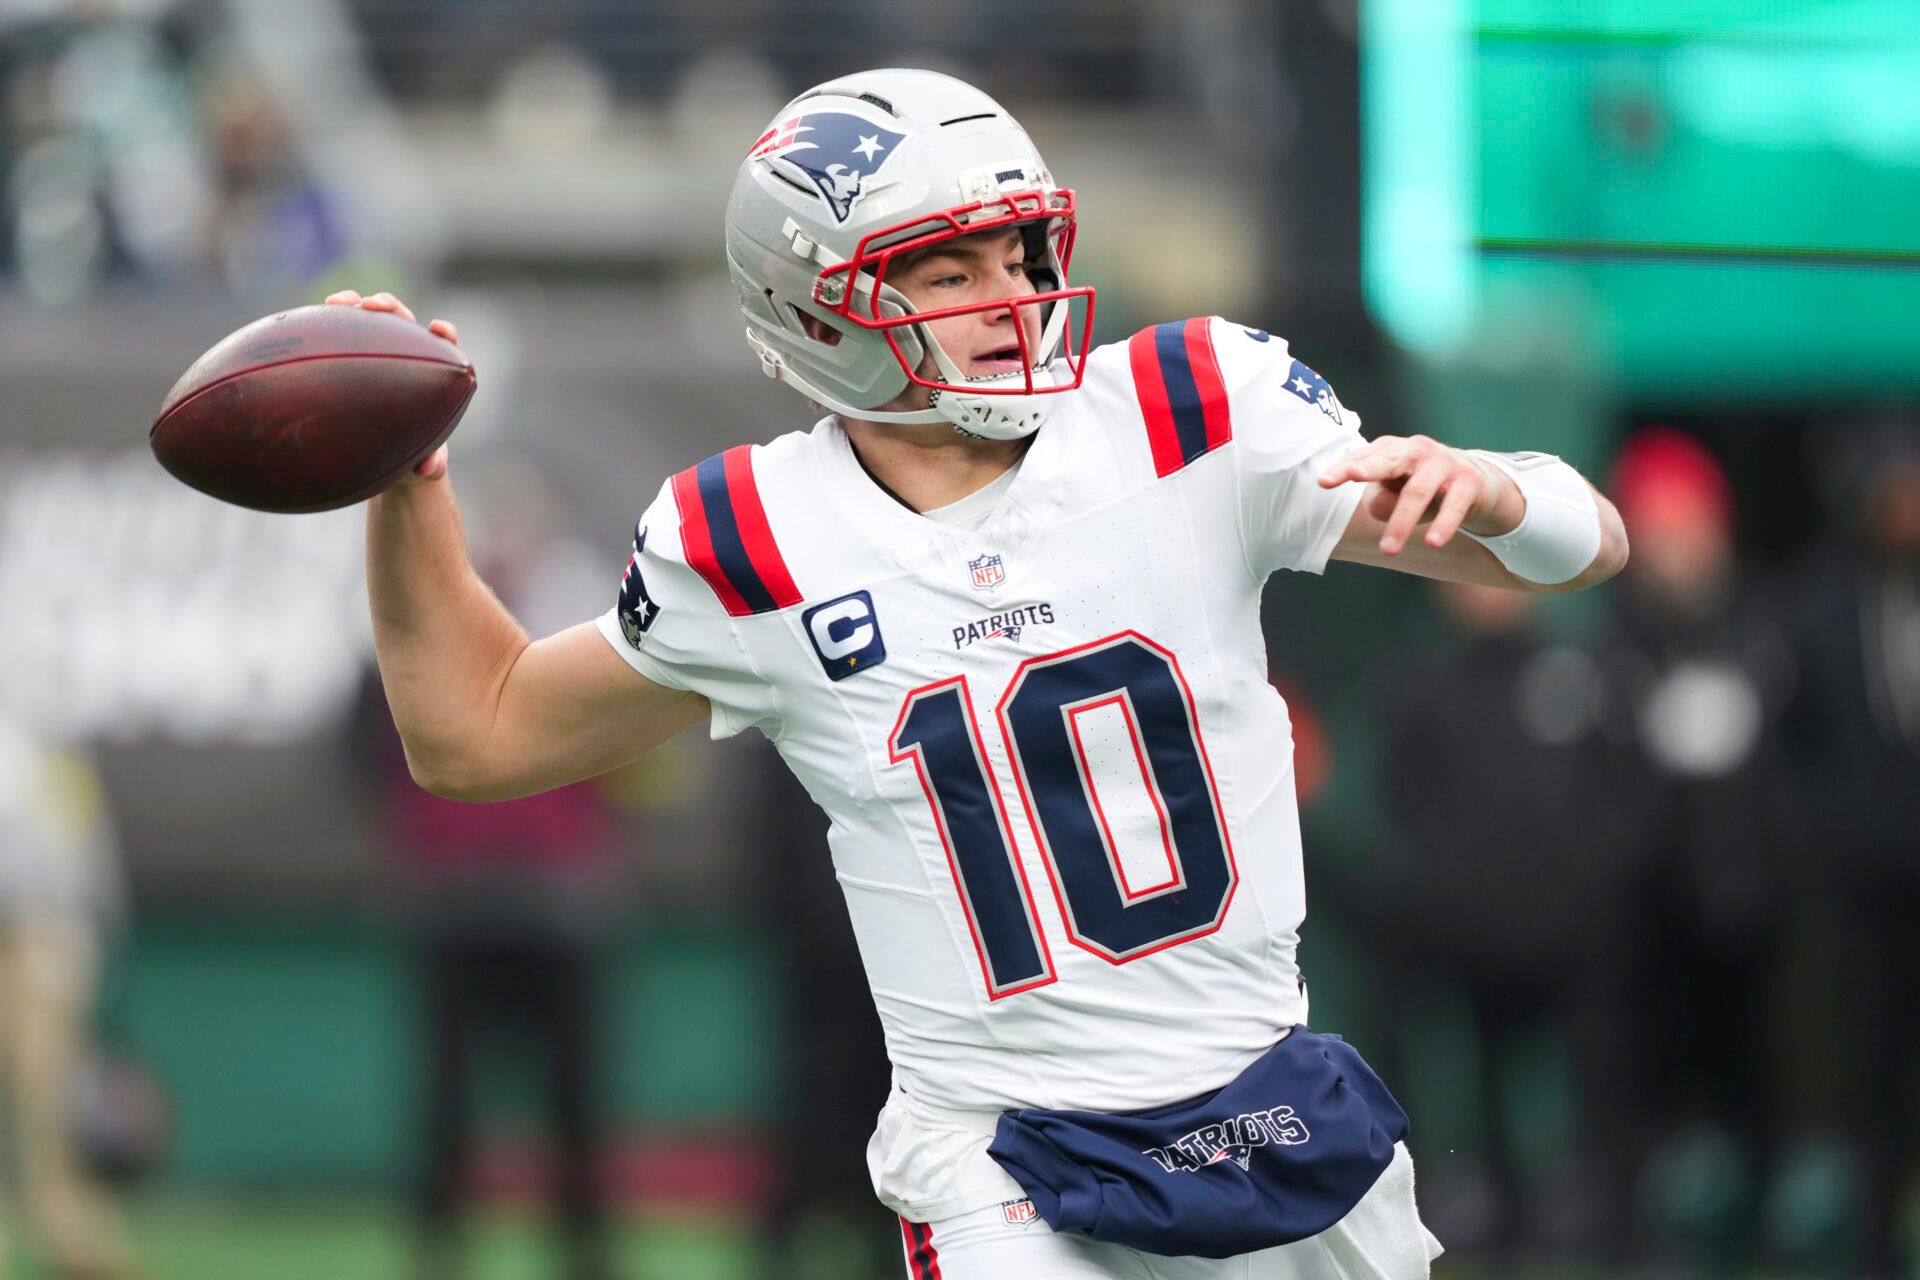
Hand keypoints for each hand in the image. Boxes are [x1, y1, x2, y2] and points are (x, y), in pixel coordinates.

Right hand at [325, 289, 459, 484]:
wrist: (387, 462)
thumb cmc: (412, 459)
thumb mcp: (422, 465)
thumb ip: (431, 465)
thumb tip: (428, 468)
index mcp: (434, 377)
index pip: (445, 347)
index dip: (444, 335)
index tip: (438, 329)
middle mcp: (408, 358)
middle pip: (404, 322)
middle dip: (390, 308)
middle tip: (373, 306)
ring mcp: (378, 353)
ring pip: (370, 321)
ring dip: (355, 305)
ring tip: (337, 303)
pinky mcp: (352, 356)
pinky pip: (341, 335)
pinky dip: (329, 324)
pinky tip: (310, 321)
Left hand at [1317, 435, 1502, 554]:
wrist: (1473, 482)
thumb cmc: (1417, 487)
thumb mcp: (1393, 494)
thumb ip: (1380, 500)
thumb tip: (1378, 507)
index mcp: (1390, 449)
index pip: (1362, 457)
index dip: (1343, 469)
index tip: (1323, 482)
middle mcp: (1415, 450)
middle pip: (1389, 460)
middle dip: (1369, 468)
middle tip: (1353, 478)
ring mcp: (1443, 464)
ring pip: (1418, 491)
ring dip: (1402, 522)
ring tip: (1388, 550)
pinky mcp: (1468, 482)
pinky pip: (1454, 505)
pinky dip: (1443, 524)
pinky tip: (1433, 542)